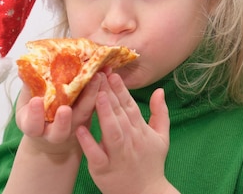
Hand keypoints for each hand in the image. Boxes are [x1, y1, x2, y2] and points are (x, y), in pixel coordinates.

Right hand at [15, 72, 103, 154]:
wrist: (52, 130)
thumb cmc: (38, 111)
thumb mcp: (27, 101)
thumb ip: (28, 87)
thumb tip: (23, 69)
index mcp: (35, 127)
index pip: (33, 125)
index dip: (35, 115)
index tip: (37, 101)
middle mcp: (54, 132)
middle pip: (60, 130)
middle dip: (63, 119)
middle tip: (66, 106)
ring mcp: (74, 128)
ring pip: (83, 117)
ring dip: (91, 97)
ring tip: (96, 78)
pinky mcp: (89, 119)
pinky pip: (96, 107)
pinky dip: (101, 89)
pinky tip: (106, 72)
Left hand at [76, 73, 176, 193]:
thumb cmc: (152, 163)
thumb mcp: (162, 137)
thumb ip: (160, 113)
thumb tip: (160, 90)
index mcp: (141, 131)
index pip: (131, 106)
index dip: (122, 89)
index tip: (112, 73)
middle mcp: (131, 141)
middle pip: (120, 114)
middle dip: (110, 94)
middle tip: (98, 75)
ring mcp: (118, 156)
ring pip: (112, 132)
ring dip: (104, 114)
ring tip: (97, 96)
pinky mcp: (104, 170)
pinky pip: (96, 155)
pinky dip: (89, 142)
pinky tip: (80, 130)